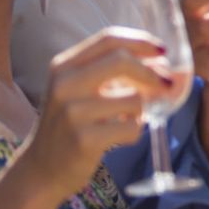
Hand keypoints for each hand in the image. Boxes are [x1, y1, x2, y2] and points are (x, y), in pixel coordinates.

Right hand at [22, 28, 173, 199]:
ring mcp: (73, 112)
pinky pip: (131, 128)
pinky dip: (134, 132)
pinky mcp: (85, 139)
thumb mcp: (78, 90)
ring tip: (125, 120)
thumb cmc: (69, 126)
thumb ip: (110, 73)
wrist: (42, 169)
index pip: (109, 39)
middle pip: (122, 60)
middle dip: (151, 72)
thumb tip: (161, 63)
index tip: (163, 51)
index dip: (141, 42)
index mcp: (63, 66)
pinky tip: (118, 137)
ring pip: (133, 99)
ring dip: (140, 110)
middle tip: (167, 84)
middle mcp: (65, 84)